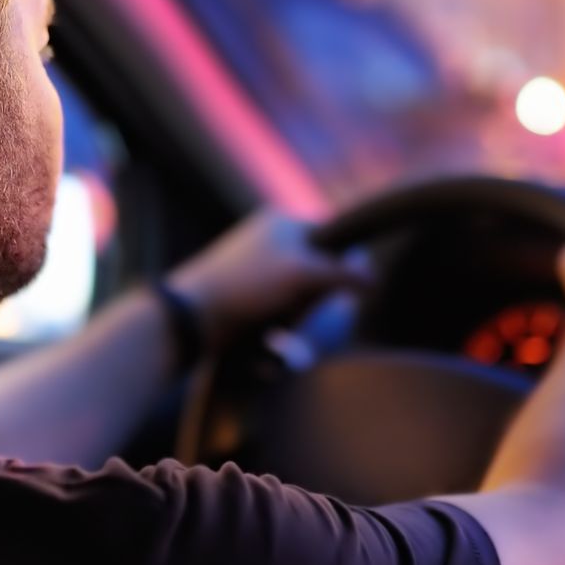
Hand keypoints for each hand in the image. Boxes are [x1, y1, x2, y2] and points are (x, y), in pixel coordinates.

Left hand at [167, 210, 366, 350]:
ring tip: (274, 328)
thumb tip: (374, 276)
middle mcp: (267, 243)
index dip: (339, 266)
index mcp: (280, 223)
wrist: (191, 319)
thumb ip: (344, 273)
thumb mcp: (304, 274)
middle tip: (294, 311)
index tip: (335, 288)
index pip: (331, 238)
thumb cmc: (247, 286)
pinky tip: (263, 342)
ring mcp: (255, 273)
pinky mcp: (244, 300)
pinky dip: (274, 332)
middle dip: (309, 302)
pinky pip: (276, 318)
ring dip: (291, 321)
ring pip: (297, 301)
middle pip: (316, 275)